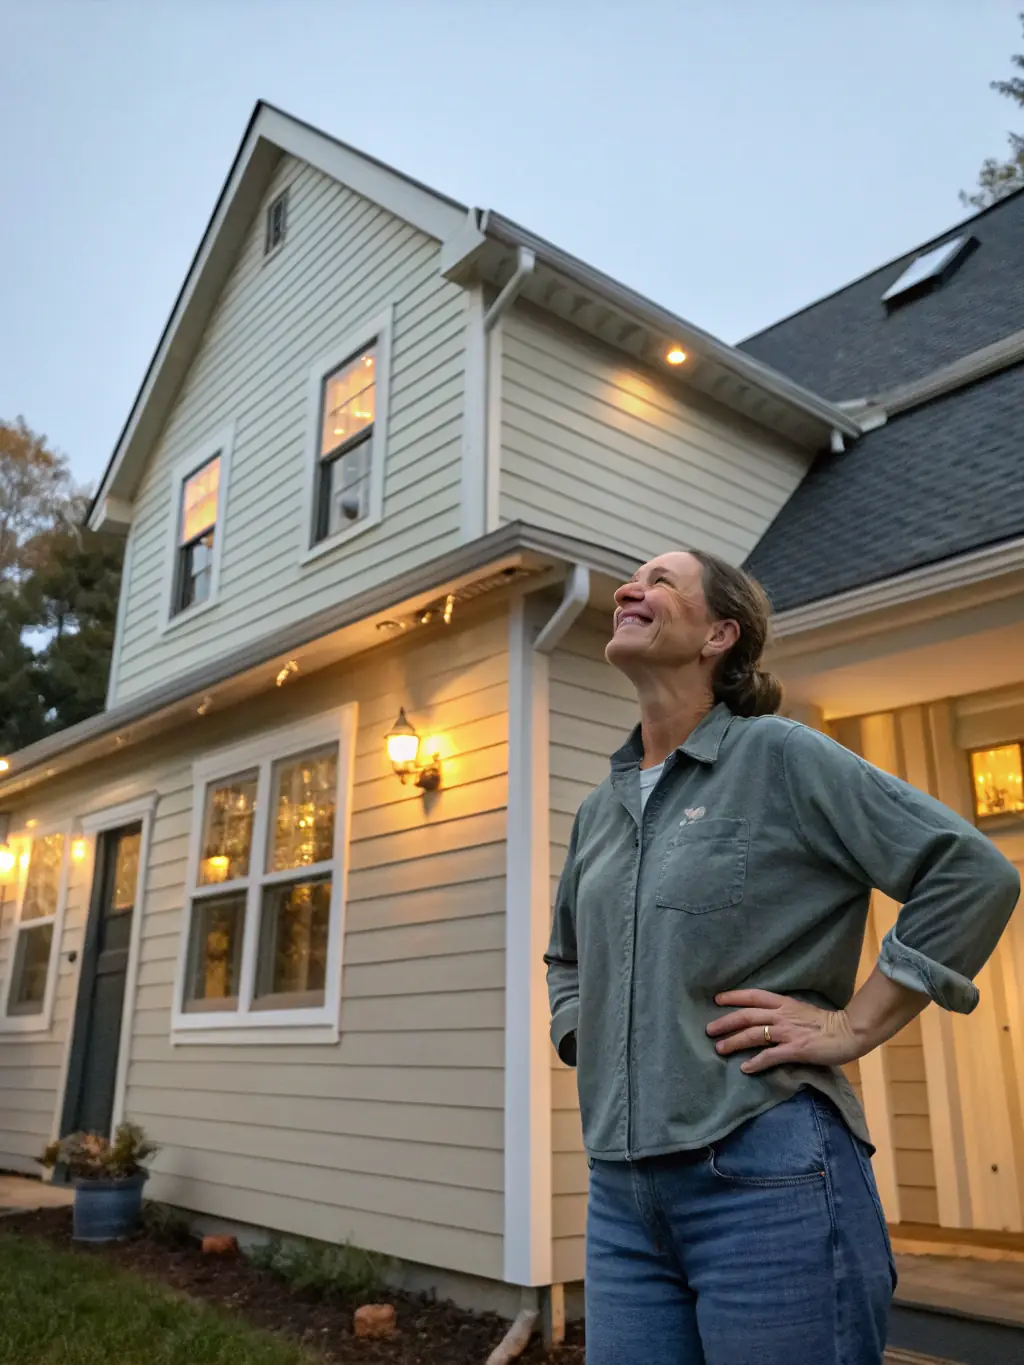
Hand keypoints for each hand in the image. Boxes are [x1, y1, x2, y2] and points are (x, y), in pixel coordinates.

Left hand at [706, 989, 859, 1074]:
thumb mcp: (801, 1010)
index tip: (717, 999)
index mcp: (784, 1003)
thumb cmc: (827, 1022)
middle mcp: (782, 1015)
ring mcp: (788, 1032)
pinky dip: (755, 1062)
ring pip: (753, 1034)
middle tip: (709, 1030)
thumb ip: (783, 1012)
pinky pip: (770, 1056)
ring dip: (734, 1042)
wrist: (848, 1032)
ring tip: (720, 1049)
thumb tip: (766, 1017)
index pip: (754, 995)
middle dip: (725, 1022)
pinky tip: (745, 1068)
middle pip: (746, 1016)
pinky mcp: (795, 1049)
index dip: (734, 996)